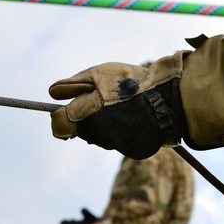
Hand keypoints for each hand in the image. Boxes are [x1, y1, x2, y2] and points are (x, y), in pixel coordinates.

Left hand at [49, 54, 187, 158]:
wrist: (169, 100)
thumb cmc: (132, 83)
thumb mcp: (100, 74)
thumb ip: (73, 84)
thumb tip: (53, 94)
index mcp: (85, 113)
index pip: (59, 124)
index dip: (59, 117)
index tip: (64, 109)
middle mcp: (96, 133)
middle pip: (80, 129)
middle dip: (85, 117)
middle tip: (103, 101)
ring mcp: (113, 143)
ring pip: (99, 134)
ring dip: (103, 122)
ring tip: (122, 106)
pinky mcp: (129, 150)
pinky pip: (116, 139)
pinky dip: (121, 129)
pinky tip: (132, 116)